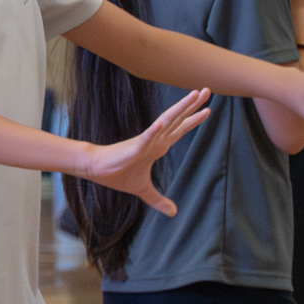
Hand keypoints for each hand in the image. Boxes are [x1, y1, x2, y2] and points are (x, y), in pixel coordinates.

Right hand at [68, 87, 211, 215]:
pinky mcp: (133, 148)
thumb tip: (173, 213)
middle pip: (178, 119)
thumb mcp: (143, 190)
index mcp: (158, 146)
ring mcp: (145, 142)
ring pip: (167, 122)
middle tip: (207, 90)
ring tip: (193, 95)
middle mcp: (155, 140)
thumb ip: (158, 200)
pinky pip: (145, 138)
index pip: (180, 130)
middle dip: (193, 105)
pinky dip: (154, 131)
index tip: (208, 109)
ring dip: (180, 108)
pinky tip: (161, 122)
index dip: (194, 119)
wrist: (96, 169)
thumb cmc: (117, 174)